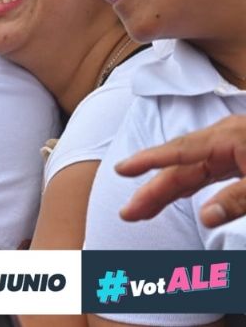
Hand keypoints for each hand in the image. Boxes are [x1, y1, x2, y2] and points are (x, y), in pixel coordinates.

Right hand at [116, 115, 245, 227]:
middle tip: (129, 212)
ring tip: (143, 210)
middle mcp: (223, 141)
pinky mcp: (238, 158)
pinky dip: (188, 185)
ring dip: (166, 190)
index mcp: (228, 138)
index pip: (179, 150)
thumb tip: (207, 218)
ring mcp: (230, 148)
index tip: (122, 169)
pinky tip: (177, 194)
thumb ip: (237, 199)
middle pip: (179, 166)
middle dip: (152, 189)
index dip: (148, 160)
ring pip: (190, 171)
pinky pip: (205, 172)